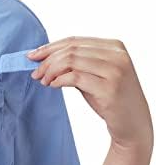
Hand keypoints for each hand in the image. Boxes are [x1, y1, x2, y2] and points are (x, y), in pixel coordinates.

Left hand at [26, 36, 153, 150]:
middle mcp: (116, 55)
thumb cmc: (110, 97)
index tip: (33, 56)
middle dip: (47, 60)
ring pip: (70, 61)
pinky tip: (53, 85)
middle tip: (35, 73)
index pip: (74, 41)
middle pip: (70, 50)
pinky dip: (58, 80)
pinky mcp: (109, 87)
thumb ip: (76, 63)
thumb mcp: (95, 74)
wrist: (132, 123)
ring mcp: (114, 70)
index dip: (50, 47)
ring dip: (51, 71)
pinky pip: (74, 77)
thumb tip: (43, 57)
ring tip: (43, 81)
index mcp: (114, 47)